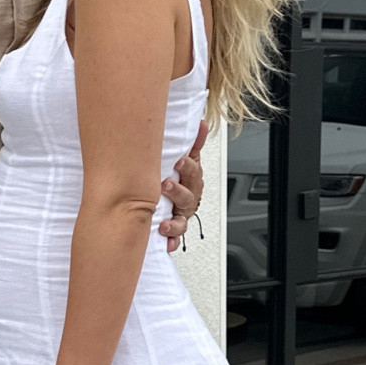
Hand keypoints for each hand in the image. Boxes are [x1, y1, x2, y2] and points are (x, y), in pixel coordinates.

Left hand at [159, 121, 206, 252]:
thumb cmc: (180, 180)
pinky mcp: (175, 230)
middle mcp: (189, 198)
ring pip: (182, 220)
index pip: (194, 171)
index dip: (188, 166)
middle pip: (188, 195)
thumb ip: (194, 143)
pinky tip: (164, 242)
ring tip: (164, 222)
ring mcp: (182, 215)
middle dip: (178, 191)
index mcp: (192, 180)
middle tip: (166, 185)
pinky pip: (175, 239)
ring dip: (174, 222)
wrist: (175, 203)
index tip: (179, 161)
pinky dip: (171, 241)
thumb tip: (202, 123)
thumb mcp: (188, 161)